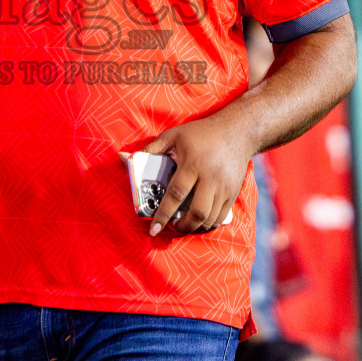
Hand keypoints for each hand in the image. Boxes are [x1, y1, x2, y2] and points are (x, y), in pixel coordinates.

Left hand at [142, 113, 253, 235]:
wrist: (237, 132)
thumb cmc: (201, 133)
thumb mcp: (173, 135)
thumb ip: (150, 149)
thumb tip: (124, 158)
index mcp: (192, 164)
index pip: (175, 194)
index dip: (163, 214)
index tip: (154, 229)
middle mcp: (210, 177)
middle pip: (197, 212)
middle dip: (183, 226)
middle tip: (173, 227)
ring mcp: (224, 187)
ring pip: (210, 218)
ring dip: (195, 227)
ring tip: (184, 224)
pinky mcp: (233, 192)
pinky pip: (221, 216)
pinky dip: (209, 223)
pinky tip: (199, 221)